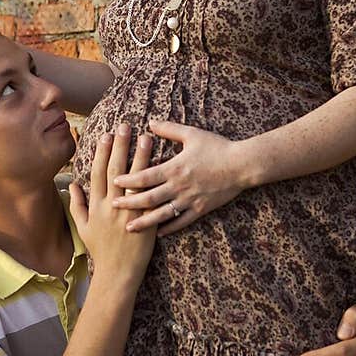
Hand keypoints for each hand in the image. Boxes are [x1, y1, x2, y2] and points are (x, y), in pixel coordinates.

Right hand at [69, 124, 155, 284]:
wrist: (118, 273)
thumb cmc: (100, 250)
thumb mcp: (82, 227)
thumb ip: (77, 204)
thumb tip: (72, 184)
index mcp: (96, 205)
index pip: (98, 172)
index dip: (101, 152)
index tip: (105, 134)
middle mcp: (112, 206)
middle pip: (116, 170)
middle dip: (120, 146)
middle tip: (125, 126)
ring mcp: (131, 212)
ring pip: (136, 179)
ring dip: (141, 157)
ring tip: (146, 137)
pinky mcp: (147, 220)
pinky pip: (152, 196)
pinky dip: (157, 180)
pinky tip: (163, 165)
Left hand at [110, 119, 255, 232]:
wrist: (242, 165)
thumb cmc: (217, 147)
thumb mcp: (192, 134)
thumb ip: (169, 129)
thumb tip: (150, 122)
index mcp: (174, 168)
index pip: (145, 176)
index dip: (128, 180)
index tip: (114, 182)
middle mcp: (179, 186)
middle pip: (148, 198)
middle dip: (129, 203)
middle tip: (113, 206)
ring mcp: (189, 200)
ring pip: (162, 214)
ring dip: (144, 221)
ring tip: (129, 227)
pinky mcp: (200, 210)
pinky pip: (181, 222)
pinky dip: (168, 228)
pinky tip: (158, 233)